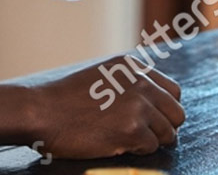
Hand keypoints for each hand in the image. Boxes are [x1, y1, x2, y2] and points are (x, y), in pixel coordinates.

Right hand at [26, 57, 183, 157]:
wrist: (40, 111)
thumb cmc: (63, 99)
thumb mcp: (101, 76)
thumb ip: (128, 83)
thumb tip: (153, 104)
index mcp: (132, 67)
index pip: (172, 91)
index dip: (163, 109)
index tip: (150, 119)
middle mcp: (141, 82)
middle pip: (177, 113)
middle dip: (164, 127)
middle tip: (141, 134)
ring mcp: (139, 106)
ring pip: (169, 133)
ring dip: (151, 140)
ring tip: (124, 138)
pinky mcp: (134, 130)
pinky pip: (152, 147)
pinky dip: (137, 150)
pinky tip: (116, 143)